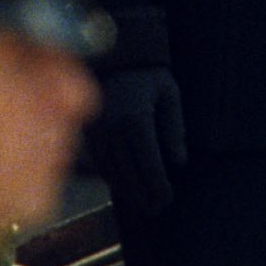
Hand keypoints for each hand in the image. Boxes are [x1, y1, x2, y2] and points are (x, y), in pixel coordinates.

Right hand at [89, 67, 186, 214]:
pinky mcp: (87, 132)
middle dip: (144, 194)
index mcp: (135, 119)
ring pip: (112, 172)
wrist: (116, 56)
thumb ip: (175, 127)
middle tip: (158, 209)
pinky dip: (111, 178)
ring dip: (127, 191)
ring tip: (143, 204)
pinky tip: (124, 187)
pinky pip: (98, 163)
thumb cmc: (150, 76)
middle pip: (129, 173)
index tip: (168, 199)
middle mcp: (112, 128)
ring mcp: (96, 131)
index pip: (149, 164)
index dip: (159, 186)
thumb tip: (178, 161)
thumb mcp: (170, 95)